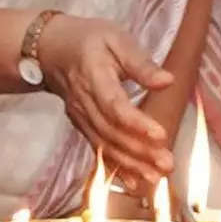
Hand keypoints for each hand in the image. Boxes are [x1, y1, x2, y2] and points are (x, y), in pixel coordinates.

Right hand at [34, 15, 175, 189]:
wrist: (52, 50)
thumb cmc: (90, 40)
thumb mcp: (116, 39)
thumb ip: (141, 63)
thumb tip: (167, 81)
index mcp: (94, 75)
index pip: (114, 105)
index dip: (136, 123)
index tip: (161, 135)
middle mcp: (84, 101)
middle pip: (111, 131)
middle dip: (139, 151)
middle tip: (167, 164)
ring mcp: (80, 116)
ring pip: (105, 145)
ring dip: (131, 164)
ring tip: (156, 177)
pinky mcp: (81, 125)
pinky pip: (99, 149)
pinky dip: (116, 167)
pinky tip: (134, 183)